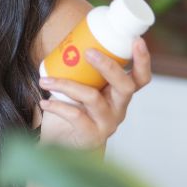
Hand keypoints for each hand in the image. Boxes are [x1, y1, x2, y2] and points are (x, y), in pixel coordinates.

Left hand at [38, 38, 152, 149]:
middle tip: (88, 52)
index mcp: (119, 94)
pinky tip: (43, 102)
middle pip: (125, 86)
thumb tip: (65, 40)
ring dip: (67, 85)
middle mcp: (119, 109)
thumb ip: (79, 71)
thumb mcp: (80, 89)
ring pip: (93, 98)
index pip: (141, 78)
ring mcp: (107, 123)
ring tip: (45, 80)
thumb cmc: (71, 112)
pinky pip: (76, 116)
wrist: (61, 147)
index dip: (143, 60)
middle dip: (109, 66)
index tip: (136, 39)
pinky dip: (57, 106)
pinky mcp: (92, 135)